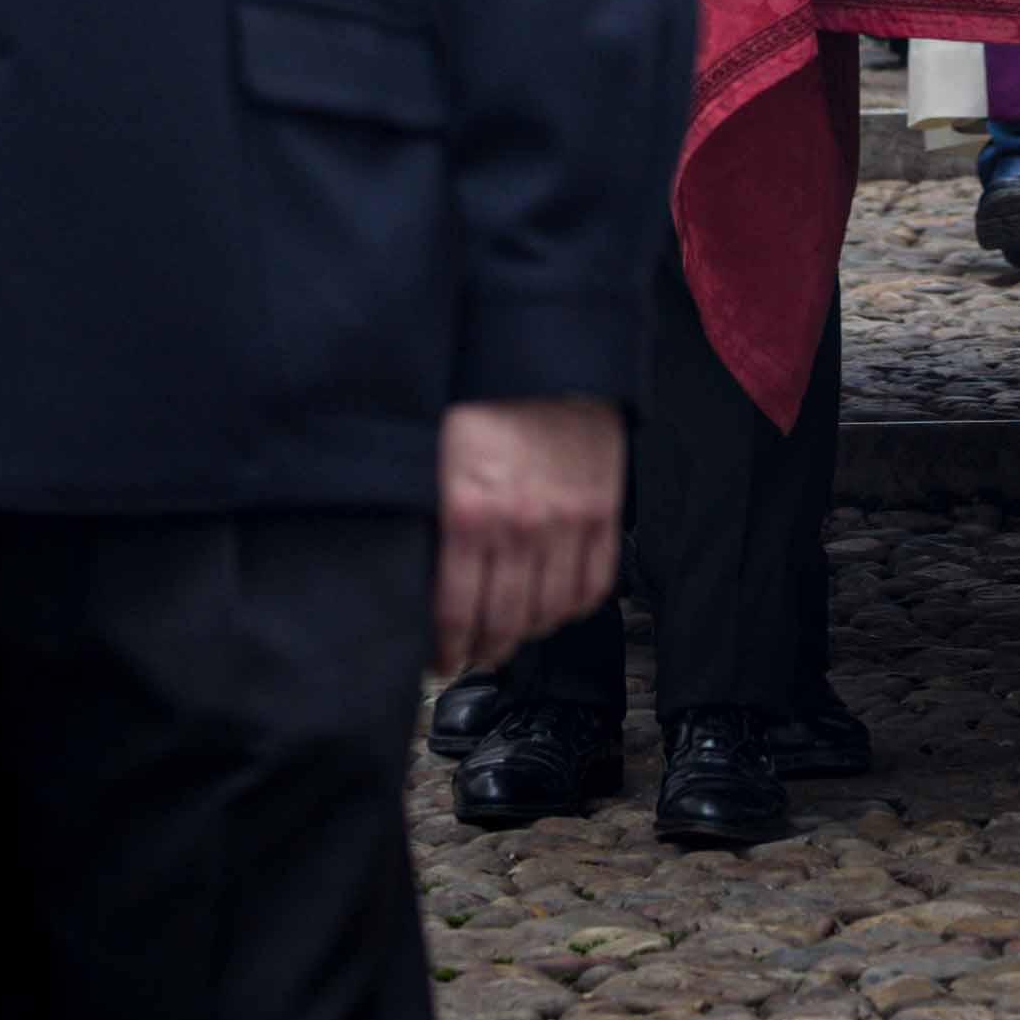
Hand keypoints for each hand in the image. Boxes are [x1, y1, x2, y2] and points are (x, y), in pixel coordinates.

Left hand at [431, 395, 623, 679]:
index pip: (456, 612)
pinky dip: (573, 609)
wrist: (546, 359)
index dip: (446, 649)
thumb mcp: (433, 459)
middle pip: (503, 622)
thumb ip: (430, 521)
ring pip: (550, 613)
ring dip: (528, 635)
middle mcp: (520, 523)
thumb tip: (416, 581)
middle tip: (473, 656)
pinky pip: (594, 586)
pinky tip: (554, 609)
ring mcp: (567, 520)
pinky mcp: (603, 511)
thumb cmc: (481, 406)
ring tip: (512, 636)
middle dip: (483, 651)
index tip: (440, 660)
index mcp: (468, 511)